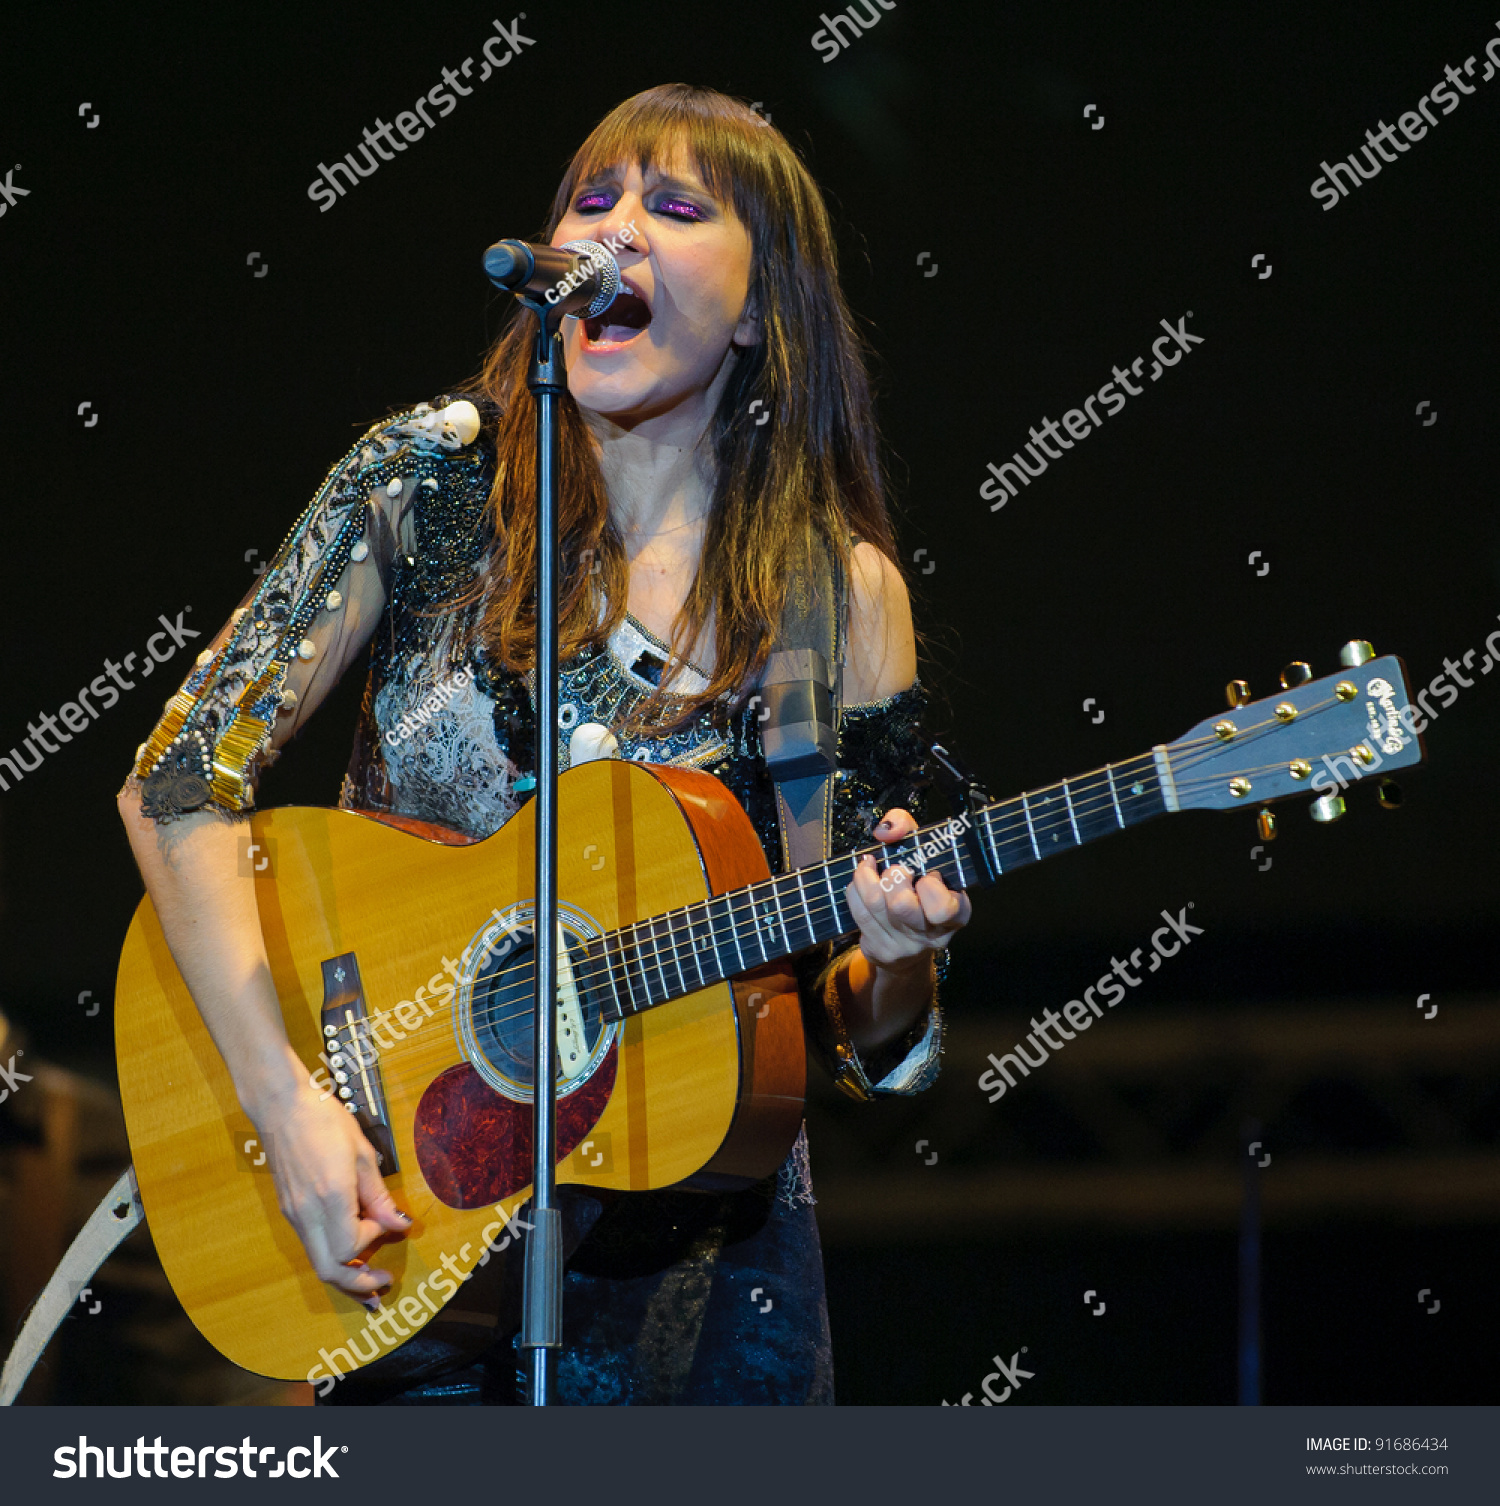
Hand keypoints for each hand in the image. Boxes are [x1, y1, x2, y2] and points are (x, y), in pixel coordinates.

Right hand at [248, 1079, 411, 1304]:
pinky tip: (349, 1249)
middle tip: (381, 1290)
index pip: (350, 1246)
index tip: (388, 1223)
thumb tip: (399, 1224)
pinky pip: (311, 1243)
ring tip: (368, 1281)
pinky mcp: (288, 1209)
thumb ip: (379, 1195)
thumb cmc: (325, 1121)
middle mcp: (306, 1213)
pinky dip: (331, 1254)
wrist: (282, 1106)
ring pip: (316, 1260)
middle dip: (356, 1285)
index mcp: (329, 1197)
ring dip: (343, 1274)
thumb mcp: (363, 1153)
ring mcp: (293, 1214)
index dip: (373, 1241)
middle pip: (327, 1269)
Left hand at [847, 806, 971, 971]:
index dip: (930, 887)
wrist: (910, 943)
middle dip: (892, 878)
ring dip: (866, 878)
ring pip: (875, 906)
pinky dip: (855, 889)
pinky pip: (859, 913)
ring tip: (869, 865)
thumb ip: (907, 827)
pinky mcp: (880, 951)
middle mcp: (932, 935)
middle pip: (901, 906)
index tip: (928, 876)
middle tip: (896, 870)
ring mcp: (904, 947)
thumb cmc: (920, 889)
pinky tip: (862, 879)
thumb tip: (886, 831)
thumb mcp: (925, 855)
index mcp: (956, 915)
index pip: (942, 907)